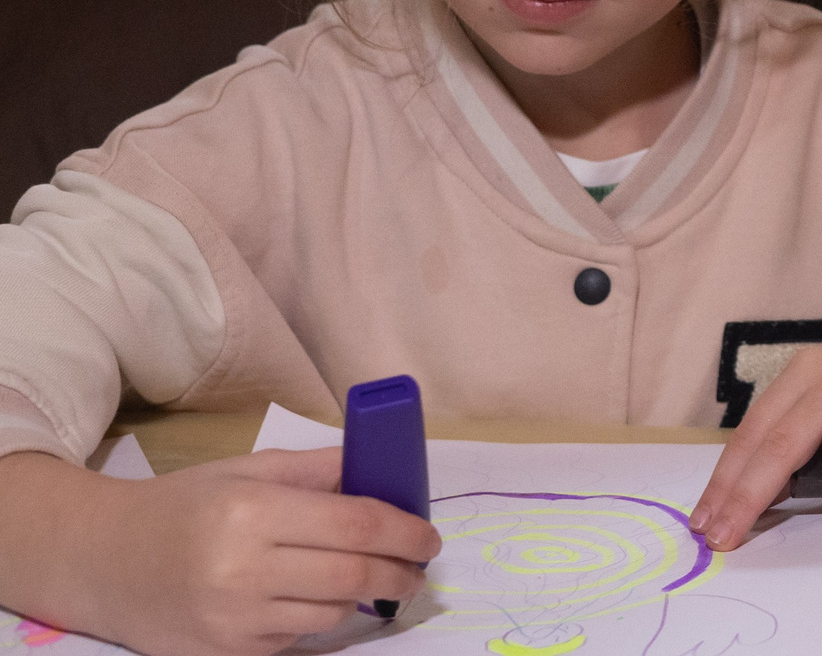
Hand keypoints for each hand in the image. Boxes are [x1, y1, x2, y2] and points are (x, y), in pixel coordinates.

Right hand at [0, 446, 437, 655]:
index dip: (405, 533)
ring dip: (360, 596)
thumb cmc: (183, 506)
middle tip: (418, 568)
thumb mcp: (247, 471)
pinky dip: (315, 618)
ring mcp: (232, 619)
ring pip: (330, 612)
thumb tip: (387, 472)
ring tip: (368, 578)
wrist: (104, 561)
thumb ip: (319, 470)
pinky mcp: (224, 653)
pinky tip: (310, 597)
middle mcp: (243, 569)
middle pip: (352, 575)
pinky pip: (296, 638)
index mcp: (253, 512)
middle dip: (399, 572)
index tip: (430, 538)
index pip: (356, 525)